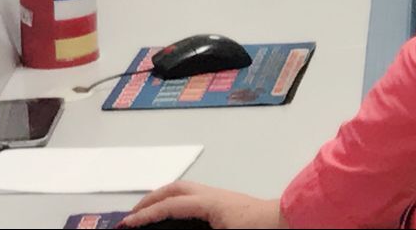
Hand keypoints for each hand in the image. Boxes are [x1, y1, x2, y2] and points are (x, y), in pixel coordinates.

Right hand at [123, 182, 285, 228]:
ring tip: (150, 213)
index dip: (146, 215)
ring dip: (164, 199)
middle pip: (175, 189)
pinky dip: (179, 202)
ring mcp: (221, 197)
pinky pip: (195, 197)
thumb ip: (194, 229)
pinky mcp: (227, 204)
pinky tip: (177, 216)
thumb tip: (173, 224)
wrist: (289, 222)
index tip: (126, 224)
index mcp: (211, 203)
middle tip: (132, 215)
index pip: (170, 206)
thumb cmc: (261, 229)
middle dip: (151, 200)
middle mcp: (214, 195)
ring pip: (185, 191)